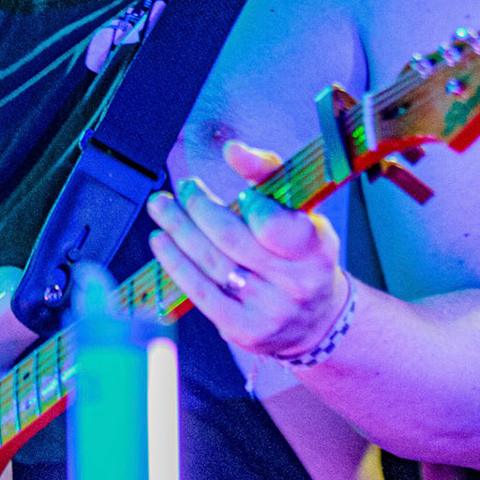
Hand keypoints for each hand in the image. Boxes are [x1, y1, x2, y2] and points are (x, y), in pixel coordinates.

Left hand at [147, 139, 352, 358]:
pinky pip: (200, 293)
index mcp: (315, 248)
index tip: (238, 193)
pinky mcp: (243, 329)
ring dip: (178, 231)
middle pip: (232, 239)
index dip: (253, 207)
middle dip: (198, 208)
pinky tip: (162, 243)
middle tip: (183, 189)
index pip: (277, 225)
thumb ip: (270, 175)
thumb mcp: (302, 212)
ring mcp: (268, 310)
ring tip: (162, 208)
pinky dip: (176, 264)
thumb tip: (233, 150)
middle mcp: (294, 282)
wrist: (316, 320)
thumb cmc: (304, 256)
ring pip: (210, 263)